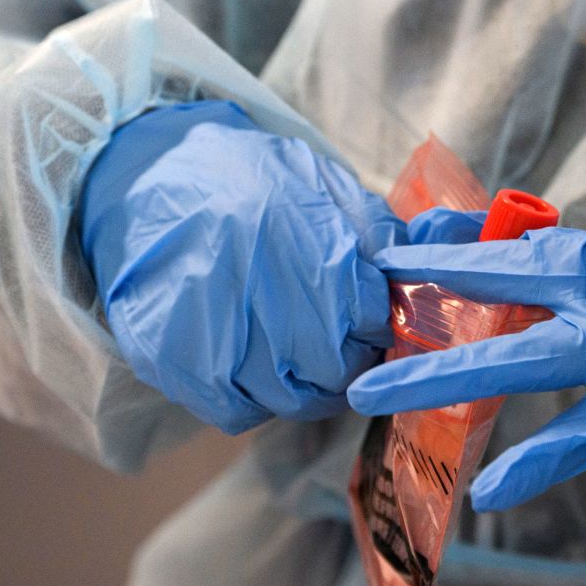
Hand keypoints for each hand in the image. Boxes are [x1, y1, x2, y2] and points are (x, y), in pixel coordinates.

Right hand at [80, 100, 404, 433]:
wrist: (149, 174)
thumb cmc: (247, 179)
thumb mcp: (323, 183)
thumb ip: (380, 230)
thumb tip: (436, 254)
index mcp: (316, 254)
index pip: (375, 324)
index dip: (377, 325)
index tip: (367, 318)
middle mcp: (271, 301)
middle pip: (339, 372)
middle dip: (348, 362)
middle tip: (335, 342)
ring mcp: (219, 337)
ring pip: (292, 401)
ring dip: (303, 385)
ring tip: (291, 350)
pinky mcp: (175, 362)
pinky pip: (237, 412)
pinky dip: (251, 399)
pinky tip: (249, 363)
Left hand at [347, 218, 585, 565]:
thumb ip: (565, 281)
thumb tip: (480, 271)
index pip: (507, 270)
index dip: (443, 269)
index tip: (383, 267)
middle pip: (515, 355)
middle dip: (438, 373)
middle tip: (365, 392)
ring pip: (581, 434)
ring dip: (534, 466)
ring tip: (486, 494)